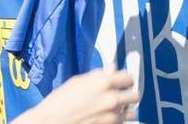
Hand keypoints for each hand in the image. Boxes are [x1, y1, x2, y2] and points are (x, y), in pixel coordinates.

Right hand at [14, 68, 138, 123]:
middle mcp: (112, 99)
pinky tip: (107, 116)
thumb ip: (98, 75)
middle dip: (129, 94)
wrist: (52, 121)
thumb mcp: (78, 81)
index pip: (129, 78)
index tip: (123, 81)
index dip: (126, 79)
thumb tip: (112, 68)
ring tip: (115, 108)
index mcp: (104, 83)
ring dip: (126, 109)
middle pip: (135, 95)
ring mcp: (112, 116)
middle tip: (121, 94)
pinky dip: (118, 120)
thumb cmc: (60, 101)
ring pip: (132, 112)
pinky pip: (122, 123)